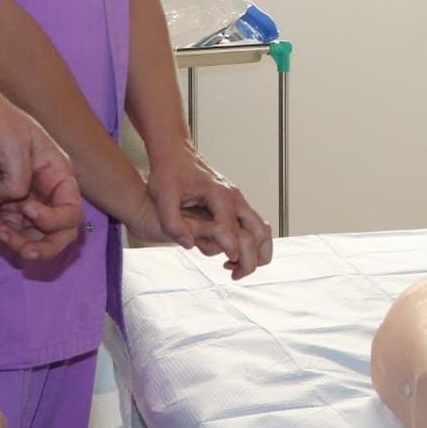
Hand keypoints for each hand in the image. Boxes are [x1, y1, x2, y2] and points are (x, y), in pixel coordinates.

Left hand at [0, 88, 84, 262]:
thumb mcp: (12, 145)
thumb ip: (19, 179)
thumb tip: (12, 203)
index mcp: (58, 173)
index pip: (72, 210)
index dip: (54, 220)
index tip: (27, 210)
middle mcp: (47, 190)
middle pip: (60, 231)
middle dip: (44, 246)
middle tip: (23, 251)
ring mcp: (26, 198)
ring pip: (35, 235)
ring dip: (18, 241)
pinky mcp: (4, 203)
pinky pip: (12, 230)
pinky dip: (3, 233)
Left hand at [147, 147, 272, 278]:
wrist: (175, 153)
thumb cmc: (168, 173)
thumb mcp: (163, 197)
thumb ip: (173, 222)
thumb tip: (189, 244)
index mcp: (220, 196)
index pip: (233, 230)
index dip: (231, 251)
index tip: (226, 266)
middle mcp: (235, 198)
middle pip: (260, 232)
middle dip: (252, 258)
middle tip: (234, 274)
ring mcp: (238, 200)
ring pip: (263, 230)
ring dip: (257, 252)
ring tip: (235, 268)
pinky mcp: (236, 204)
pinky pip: (253, 227)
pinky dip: (251, 244)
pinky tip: (229, 255)